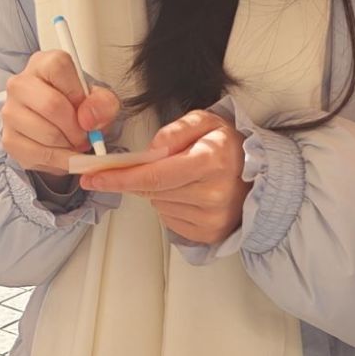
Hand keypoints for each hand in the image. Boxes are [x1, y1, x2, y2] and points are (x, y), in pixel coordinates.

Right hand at [1, 51, 123, 188]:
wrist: (61, 127)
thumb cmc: (78, 108)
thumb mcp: (99, 100)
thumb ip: (103, 103)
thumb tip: (88, 118)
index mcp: (43, 64)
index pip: (58, 68)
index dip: (78, 93)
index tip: (86, 109)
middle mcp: (20, 84)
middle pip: (51, 105)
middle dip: (76, 128)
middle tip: (85, 136)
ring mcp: (10, 112)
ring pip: (47, 134)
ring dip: (69, 146)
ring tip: (73, 143)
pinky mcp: (9, 139)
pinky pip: (39, 155)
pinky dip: (59, 160)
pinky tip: (62, 153)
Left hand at [79, 110, 251, 246]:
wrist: (260, 176)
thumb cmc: (228, 147)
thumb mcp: (206, 122)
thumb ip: (177, 129)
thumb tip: (153, 149)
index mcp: (211, 160)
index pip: (154, 175)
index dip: (119, 178)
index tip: (94, 178)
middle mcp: (213, 193)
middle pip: (152, 191)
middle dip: (134, 180)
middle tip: (125, 170)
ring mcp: (211, 217)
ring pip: (159, 205)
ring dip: (158, 191)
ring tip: (180, 177)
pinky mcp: (209, 233)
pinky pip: (171, 220)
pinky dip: (170, 205)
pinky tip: (187, 193)